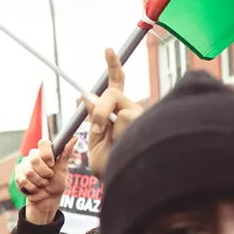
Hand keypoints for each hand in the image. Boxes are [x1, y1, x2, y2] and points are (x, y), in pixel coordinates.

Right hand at [16, 135, 76, 225]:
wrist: (47, 199)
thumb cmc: (56, 183)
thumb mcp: (63, 169)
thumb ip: (66, 154)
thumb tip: (75, 138)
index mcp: (45, 152)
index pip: (43, 143)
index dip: (47, 154)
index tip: (52, 164)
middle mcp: (33, 156)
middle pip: (35, 159)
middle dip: (44, 173)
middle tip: (49, 177)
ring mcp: (24, 164)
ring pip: (29, 171)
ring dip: (39, 182)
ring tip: (43, 184)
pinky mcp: (18, 174)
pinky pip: (23, 179)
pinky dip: (32, 187)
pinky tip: (35, 188)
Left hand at [83, 48, 142, 180]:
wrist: (126, 183)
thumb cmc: (112, 167)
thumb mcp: (96, 143)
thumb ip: (95, 119)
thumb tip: (87, 96)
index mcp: (118, 113)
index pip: (116, 85)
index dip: (113, 67)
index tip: (108, 49)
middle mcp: (132, 111)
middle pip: (113, 92)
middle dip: (100, 107)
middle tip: (97, 129)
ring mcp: (141, 116)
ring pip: (119, 106)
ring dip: (107, 123)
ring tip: (114, 144)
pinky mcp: (147, 120)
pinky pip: (124, 116)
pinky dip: (118, 130)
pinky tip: (125, 142)